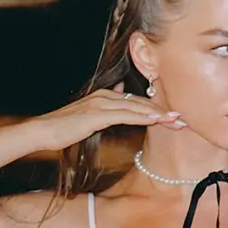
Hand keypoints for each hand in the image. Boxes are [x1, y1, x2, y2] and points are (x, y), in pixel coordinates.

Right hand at [32, 83, 185, 151]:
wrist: (43, 131)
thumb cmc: (64, 129)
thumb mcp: (89, 120)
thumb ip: (106, 112)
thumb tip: (122, 103)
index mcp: (105, 97)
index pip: (137, 103)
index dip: (157, 110)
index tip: (174, 118)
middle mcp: (106, 97)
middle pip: (141, 104)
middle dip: (164, 112)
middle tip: (184, 119)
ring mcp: (101, 104)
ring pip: (137, 108)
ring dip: (159, 114)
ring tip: (177, 121)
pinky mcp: (97, 115)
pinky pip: (125, 115)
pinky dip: (142, 117)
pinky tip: (156, 120)